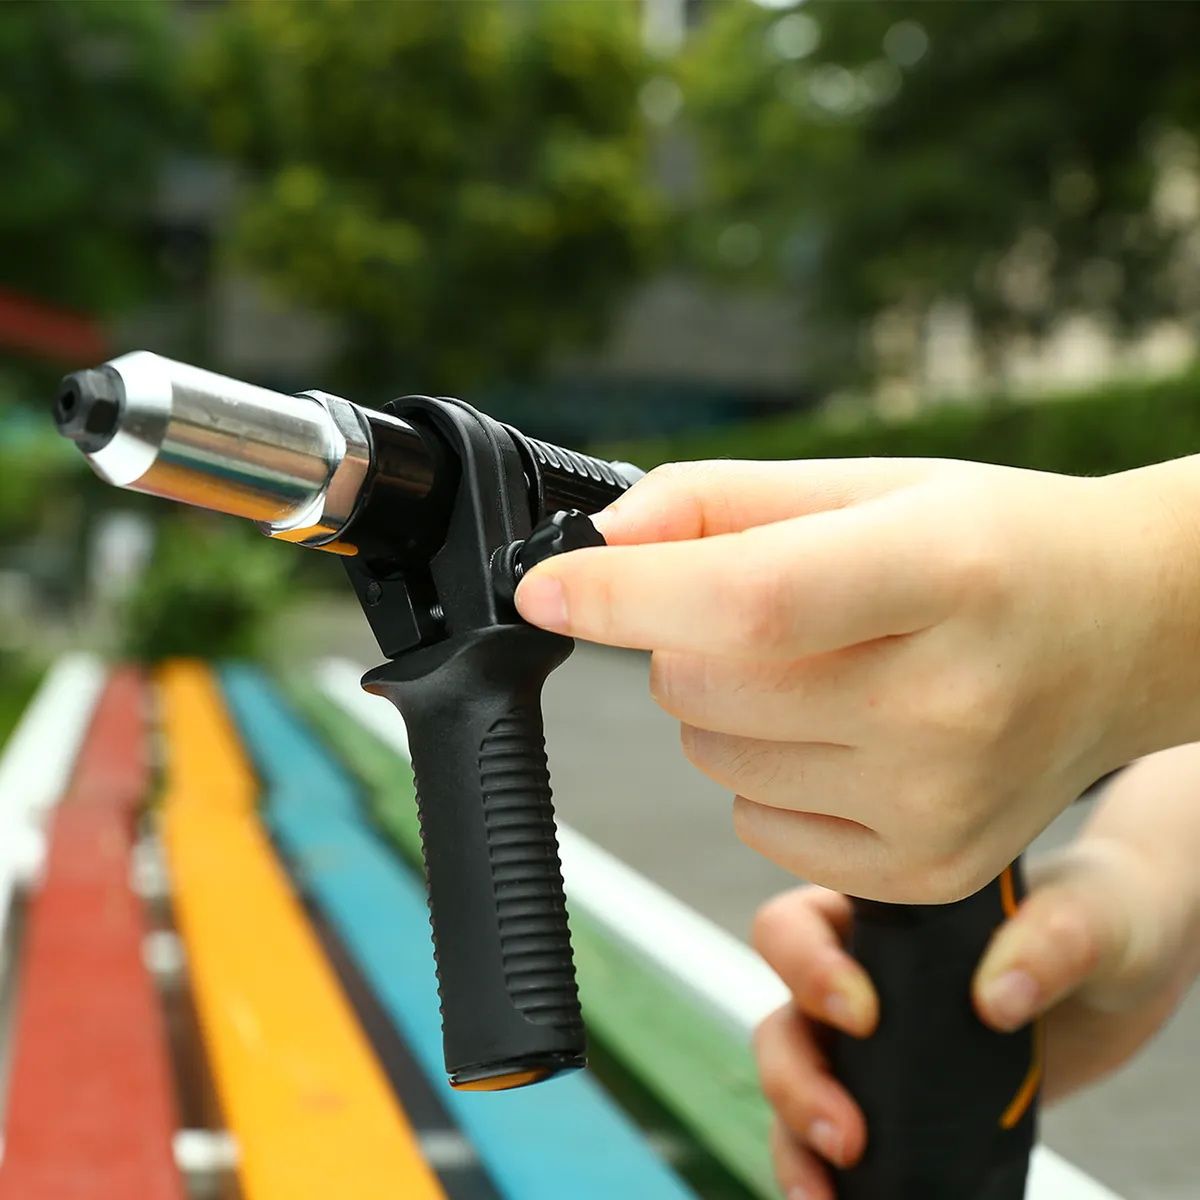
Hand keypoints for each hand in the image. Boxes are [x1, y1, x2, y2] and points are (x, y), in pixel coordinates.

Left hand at [515, 457, 1199, 901]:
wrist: (1126, 632)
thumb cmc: (993, 546)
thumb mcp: (869, 484)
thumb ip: (718, 501)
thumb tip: (599, 543)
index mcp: (941, 574)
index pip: (749, 600)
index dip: (622, 596)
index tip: (544, 588)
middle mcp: (947, 704)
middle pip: (700, 686)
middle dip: (684, 640)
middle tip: (768, 611)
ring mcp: (938, 804)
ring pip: (711, 754)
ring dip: (726, 706)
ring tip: (827, 667)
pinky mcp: (924, 870)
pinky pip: (752, 821)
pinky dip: (765, 771)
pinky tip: (848, 730)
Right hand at [752, 832, 1198, 1198]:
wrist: (1119, 976)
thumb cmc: (1095, 915)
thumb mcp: (1089, 915)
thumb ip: (1050, 939)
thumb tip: (997, 998)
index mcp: (874, 911)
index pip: (796, 926)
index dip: (807, 969)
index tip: (865, 1016)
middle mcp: (855, 973)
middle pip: (783, 1018)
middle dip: (796, 1078)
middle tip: (848, 1133)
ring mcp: (870, 1043)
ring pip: (794, 1083)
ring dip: (796, 1135)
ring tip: (828, 1192)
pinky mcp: (897, 1098)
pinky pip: (832, 1134)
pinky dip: (820, 1170)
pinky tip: (838, 1199)